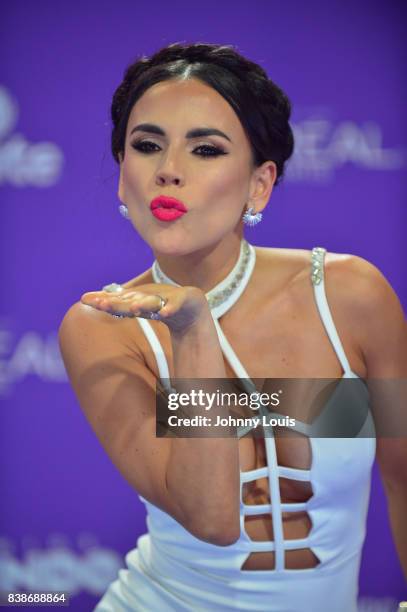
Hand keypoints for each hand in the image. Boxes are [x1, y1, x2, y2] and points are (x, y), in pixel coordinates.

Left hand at [80, 283, 210, 333]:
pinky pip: (177, 304)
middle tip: (102, 304)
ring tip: (134, 309)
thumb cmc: (161, 305)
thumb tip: (87, 301)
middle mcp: (150, 296)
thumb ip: (116, 305)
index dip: (103, 301)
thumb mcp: (138, 308)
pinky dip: (171, 308)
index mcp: (138, 299)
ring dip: (144, 304)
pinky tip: (165, 313)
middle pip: (131, 301)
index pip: (118, 301)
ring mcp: (167, 298)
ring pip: (153, 302)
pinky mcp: (184, 300)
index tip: (85, 300)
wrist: (190, 308)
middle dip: (118, 303)